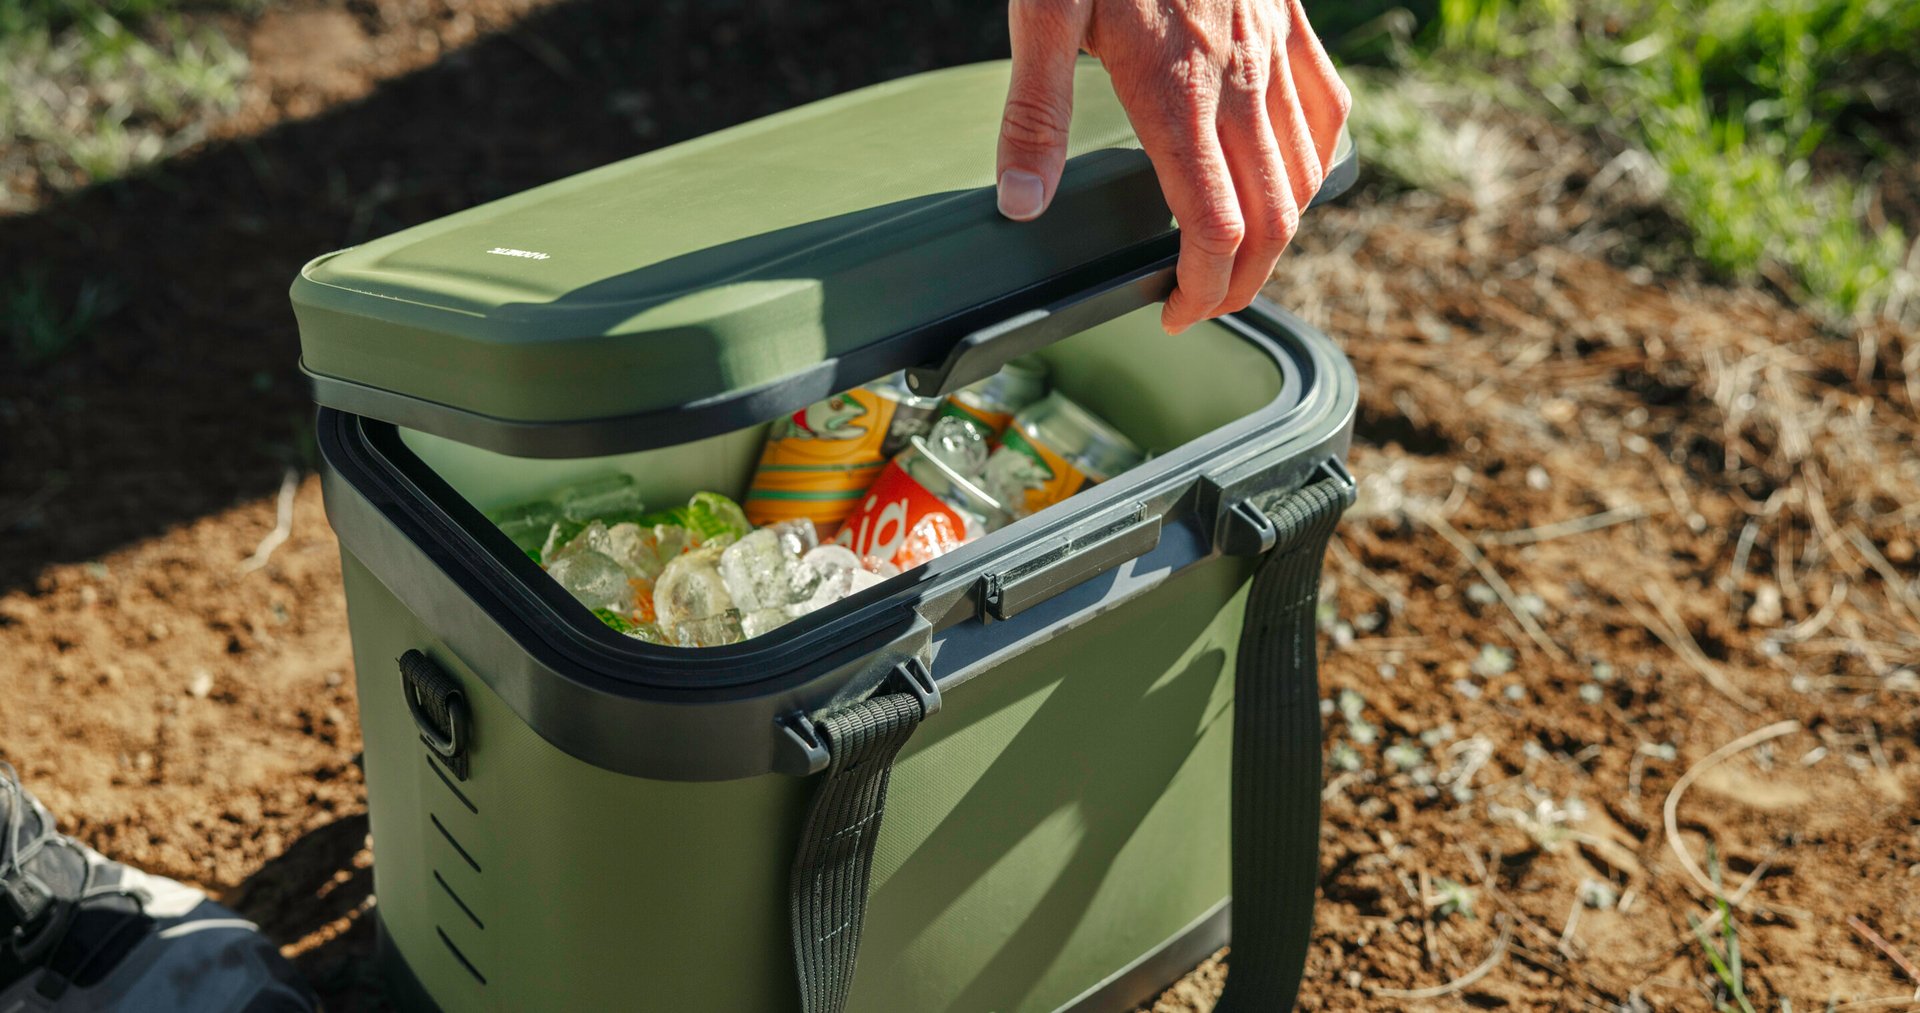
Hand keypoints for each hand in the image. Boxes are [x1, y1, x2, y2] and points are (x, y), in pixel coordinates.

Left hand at [995, 0, 1349, 333]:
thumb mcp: (1042, 15)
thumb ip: (1034, 115)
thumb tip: (1020, 203)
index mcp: (1177, 92)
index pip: (1216, 226)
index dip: (1203, 288)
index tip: (1176, 312)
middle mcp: (1238, 81)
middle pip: (1275, 217)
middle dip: (1246, 282)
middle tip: (1206, 306)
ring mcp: (1273, 51)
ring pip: (1308, 172)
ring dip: (1283, 234)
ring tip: (1241, 262)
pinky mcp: (1290, 23)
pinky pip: (1326, 107)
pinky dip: (1318, 160)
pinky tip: (1294, 177)